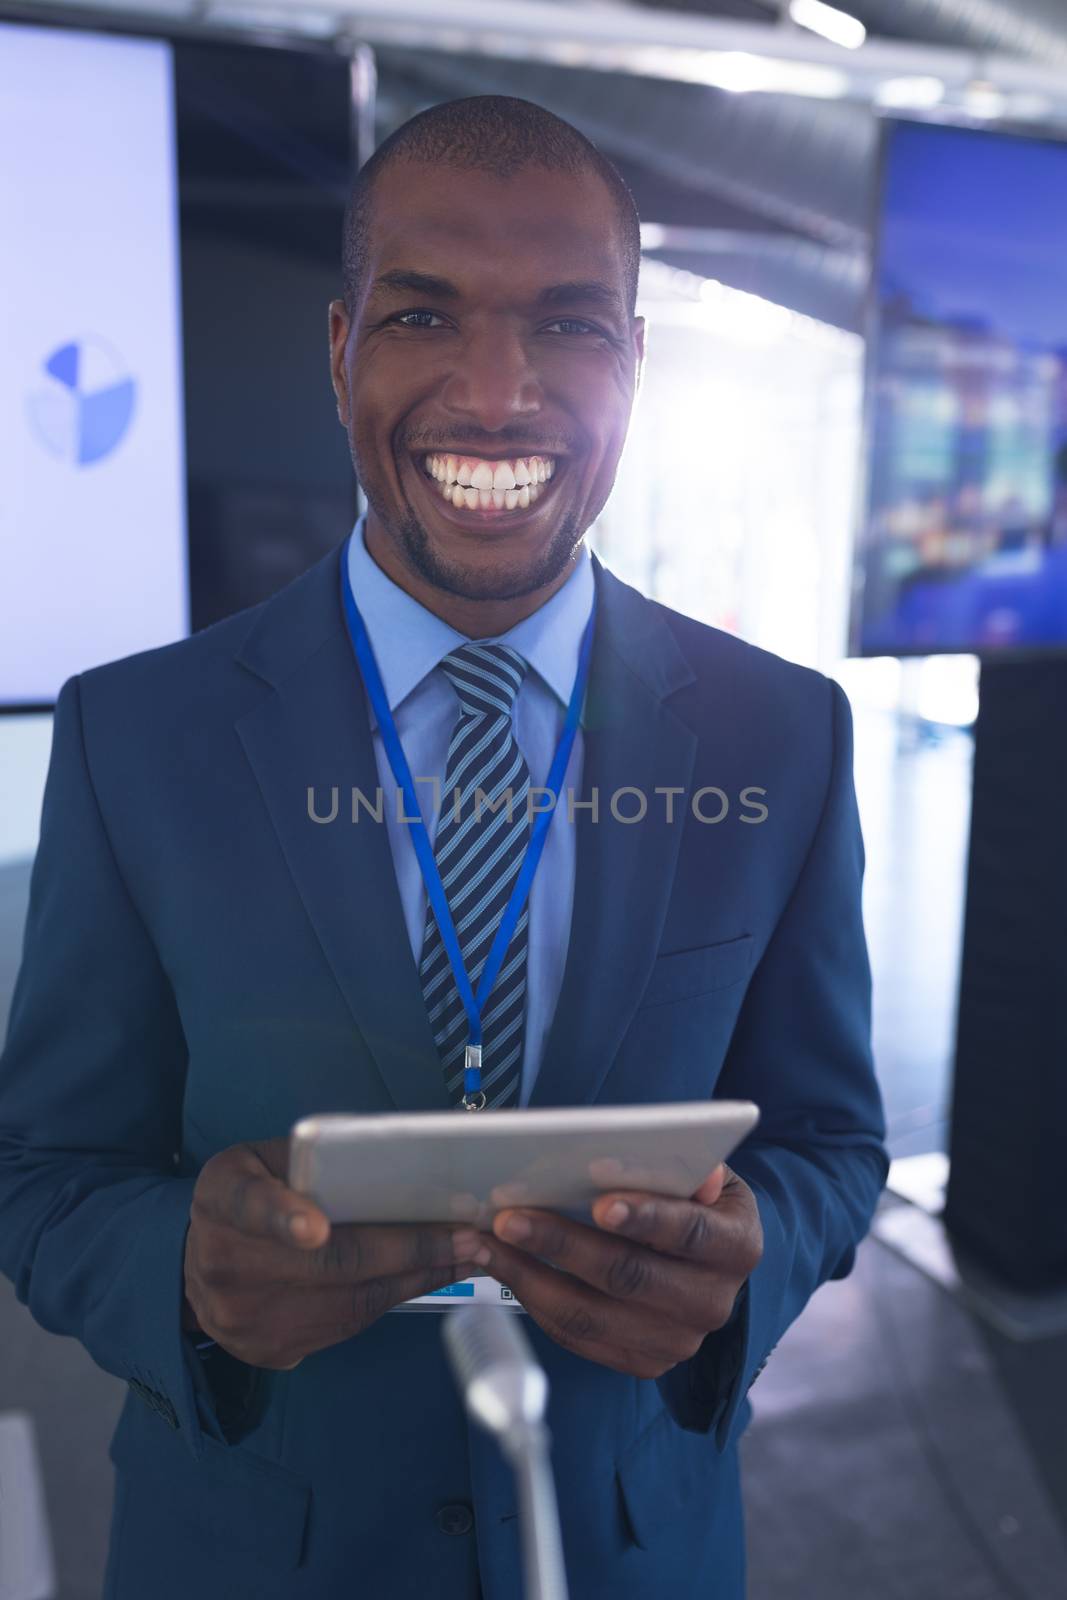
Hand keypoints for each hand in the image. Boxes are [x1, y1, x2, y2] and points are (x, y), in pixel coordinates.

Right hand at [184, 1138, 471, 1368]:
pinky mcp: (271, 1350)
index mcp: (221, 1198)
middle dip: (408, 1248)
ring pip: (348, 1300)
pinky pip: (347, 1324)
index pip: (249, 1205)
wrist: (197, 1269)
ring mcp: (246, 1318)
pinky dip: (395, 1296)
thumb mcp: (263, 1159)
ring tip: (469, 1253)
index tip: (317, 1231)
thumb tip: (400, 1164)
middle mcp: (224, 1263)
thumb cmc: (251, 1194)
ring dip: (418, 1276)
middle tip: (468, 1235)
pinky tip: (432, 1276)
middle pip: (326, 1263)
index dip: (284, 1218)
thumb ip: (311, 1159)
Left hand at [451, 1164, 761, 1379]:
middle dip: (563, 1245)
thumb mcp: (705, 1172)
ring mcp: (678, 1341)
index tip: (600, 1204)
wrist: (710, 1260)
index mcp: (737, 1246)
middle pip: (630, 1278)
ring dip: (531, 1277)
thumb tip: (698, 1168)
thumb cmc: (695, 1200)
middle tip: (510, 1219)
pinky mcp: (643, 1362)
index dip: (647, 1219)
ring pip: (593, 1314)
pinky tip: (505, 1270)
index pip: (690, 1233)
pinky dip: (536, 1302)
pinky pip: (579, 1338)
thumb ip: (693, 1165)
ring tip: (488, 1244)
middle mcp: (714, 1303)